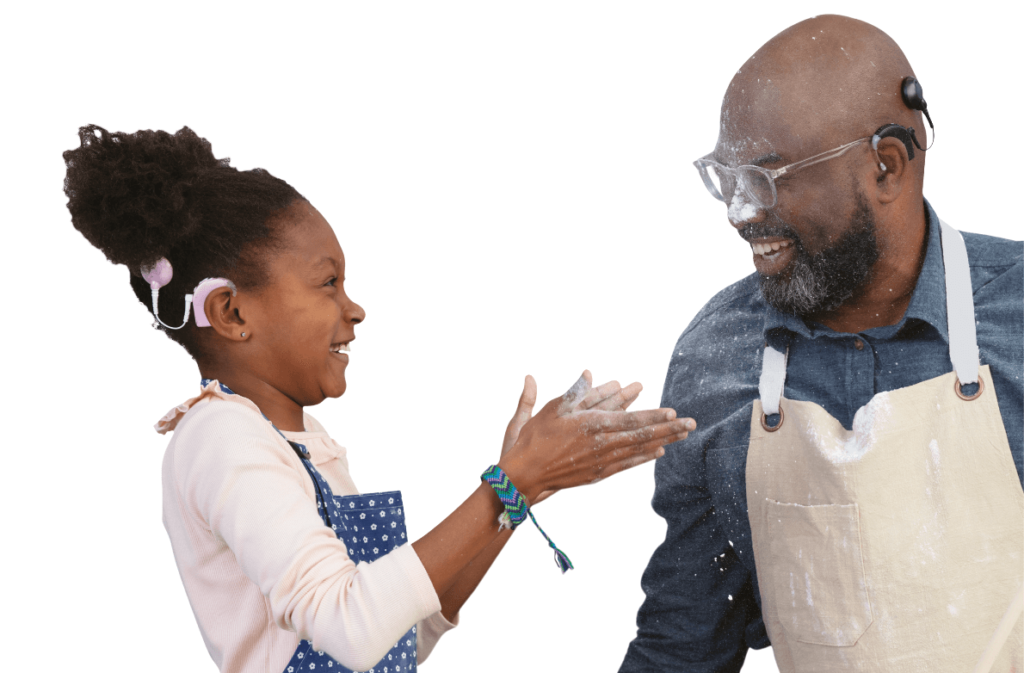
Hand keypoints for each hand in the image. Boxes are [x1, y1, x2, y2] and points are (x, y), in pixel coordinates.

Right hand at [497, 371, 694, 503]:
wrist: (524, 475)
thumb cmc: (533, 438)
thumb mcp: (551, 409)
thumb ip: (574, 393)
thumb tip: (587, 373)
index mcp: (590, 425)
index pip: (630, 420)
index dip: (653, 416)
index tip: (673, 412)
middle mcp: (600, 445)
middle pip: (641, 436)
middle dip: (669, 429)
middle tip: (691, 424)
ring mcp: (600, 462)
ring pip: (638, 450)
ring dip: (662, 442)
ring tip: (682, 436)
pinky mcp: (597, 474)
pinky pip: (626, 464)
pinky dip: (643, 458)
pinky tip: (657, 453)